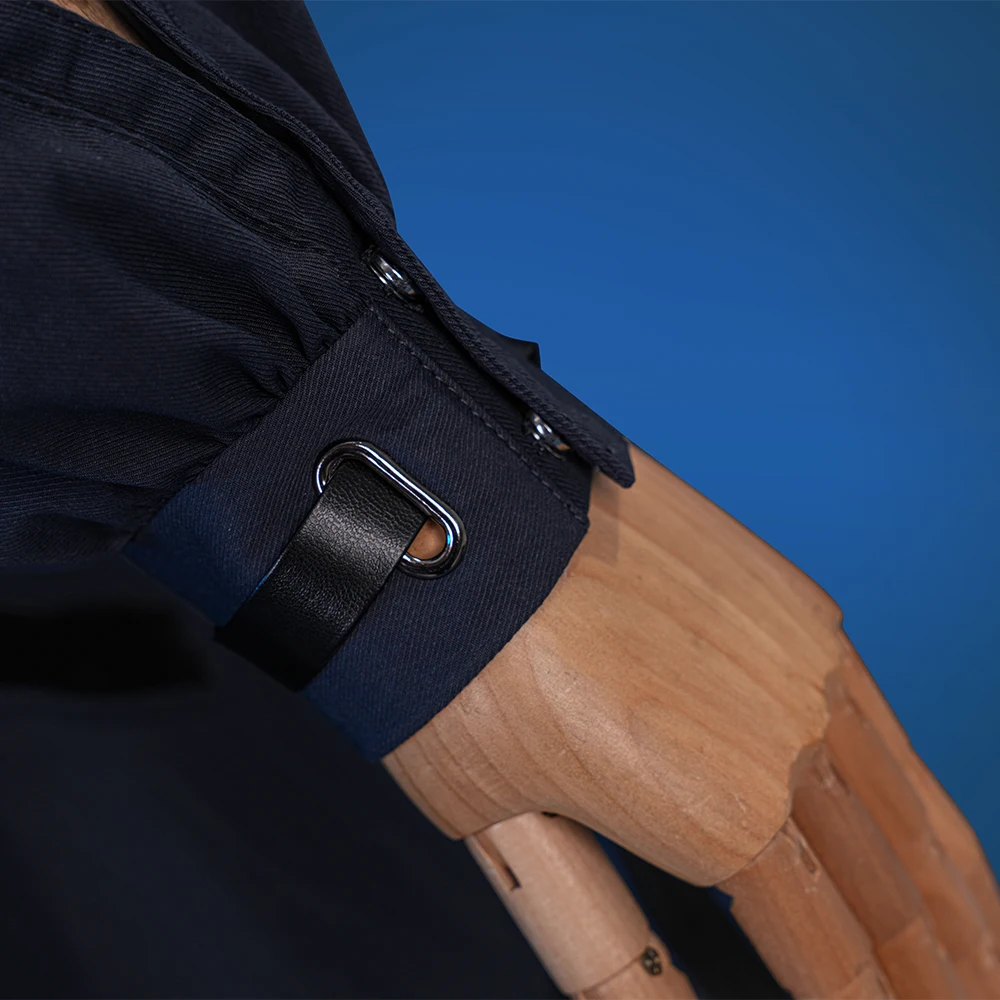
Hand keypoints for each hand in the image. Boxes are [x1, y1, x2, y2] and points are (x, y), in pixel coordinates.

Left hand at [385, 445, 999, 997]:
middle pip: (899, 896)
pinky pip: (880, 724)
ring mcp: (808, 661)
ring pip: (912, 809)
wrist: (451, 518)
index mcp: (728, 815)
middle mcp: (796, 738)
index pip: (835, 960)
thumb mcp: (511, 835)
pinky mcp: (795, 603)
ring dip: (957, 896)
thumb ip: (605, 950)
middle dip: (942, 977)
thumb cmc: (458, 678)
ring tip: (986, 960)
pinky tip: (924, 830)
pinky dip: (915, 797)